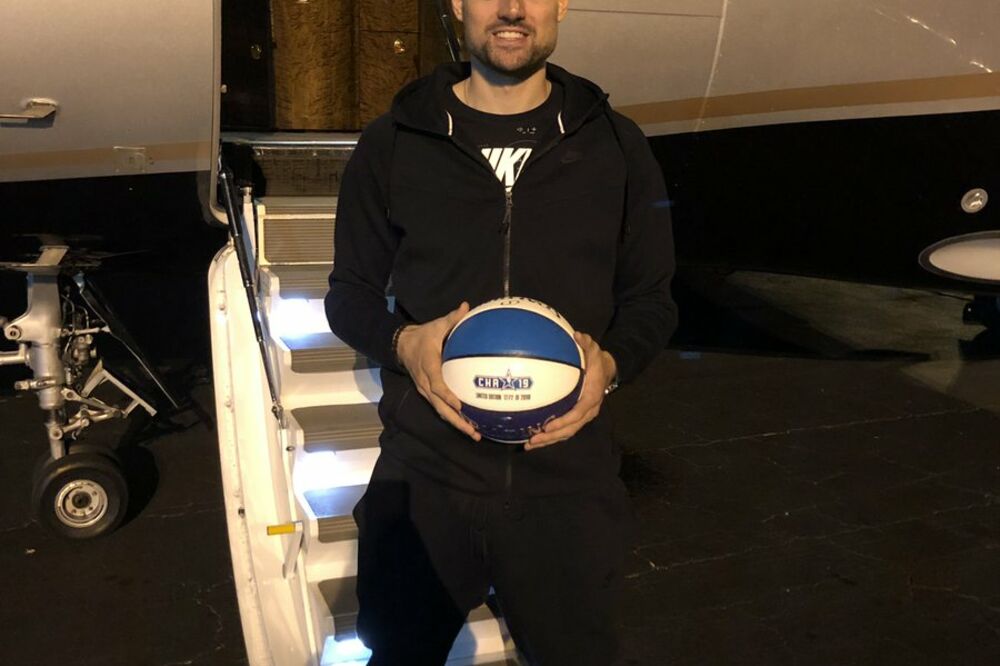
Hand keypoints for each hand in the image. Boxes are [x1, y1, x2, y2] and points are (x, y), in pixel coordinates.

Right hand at [396, 302, 480, 440]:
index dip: (447, 395)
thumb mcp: (436, 325)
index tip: (459, 404)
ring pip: (440, 411)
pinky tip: (469, 426)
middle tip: (473, 431)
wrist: (401, 346)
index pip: (436, 384)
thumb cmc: (422, 336)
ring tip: (475, 434)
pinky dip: (454, 418)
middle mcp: (426, 383)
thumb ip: (452, 319)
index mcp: (428, 366)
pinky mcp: (429, 394)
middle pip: (440, 406)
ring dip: (457, 424)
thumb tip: (466, 306)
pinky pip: (441, 409)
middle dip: (456, 420)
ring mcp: (426, 391)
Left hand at [525, 332, 616, 450]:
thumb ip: (587, 343)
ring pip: (566, 433)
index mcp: (591, 397)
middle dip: (551, 437)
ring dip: (549, 440)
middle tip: (532, 440)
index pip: (577, 413)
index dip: (562, 421)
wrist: (607, 371)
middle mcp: (589, 410)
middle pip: (570, 429)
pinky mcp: (578, 417)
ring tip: (529, 445)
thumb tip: (578, 335)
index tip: (547, 426)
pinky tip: (535, 437)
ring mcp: (584, 416)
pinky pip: (565, 429)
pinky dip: (551, 435)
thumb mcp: (595, 349)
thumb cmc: (597, 361)